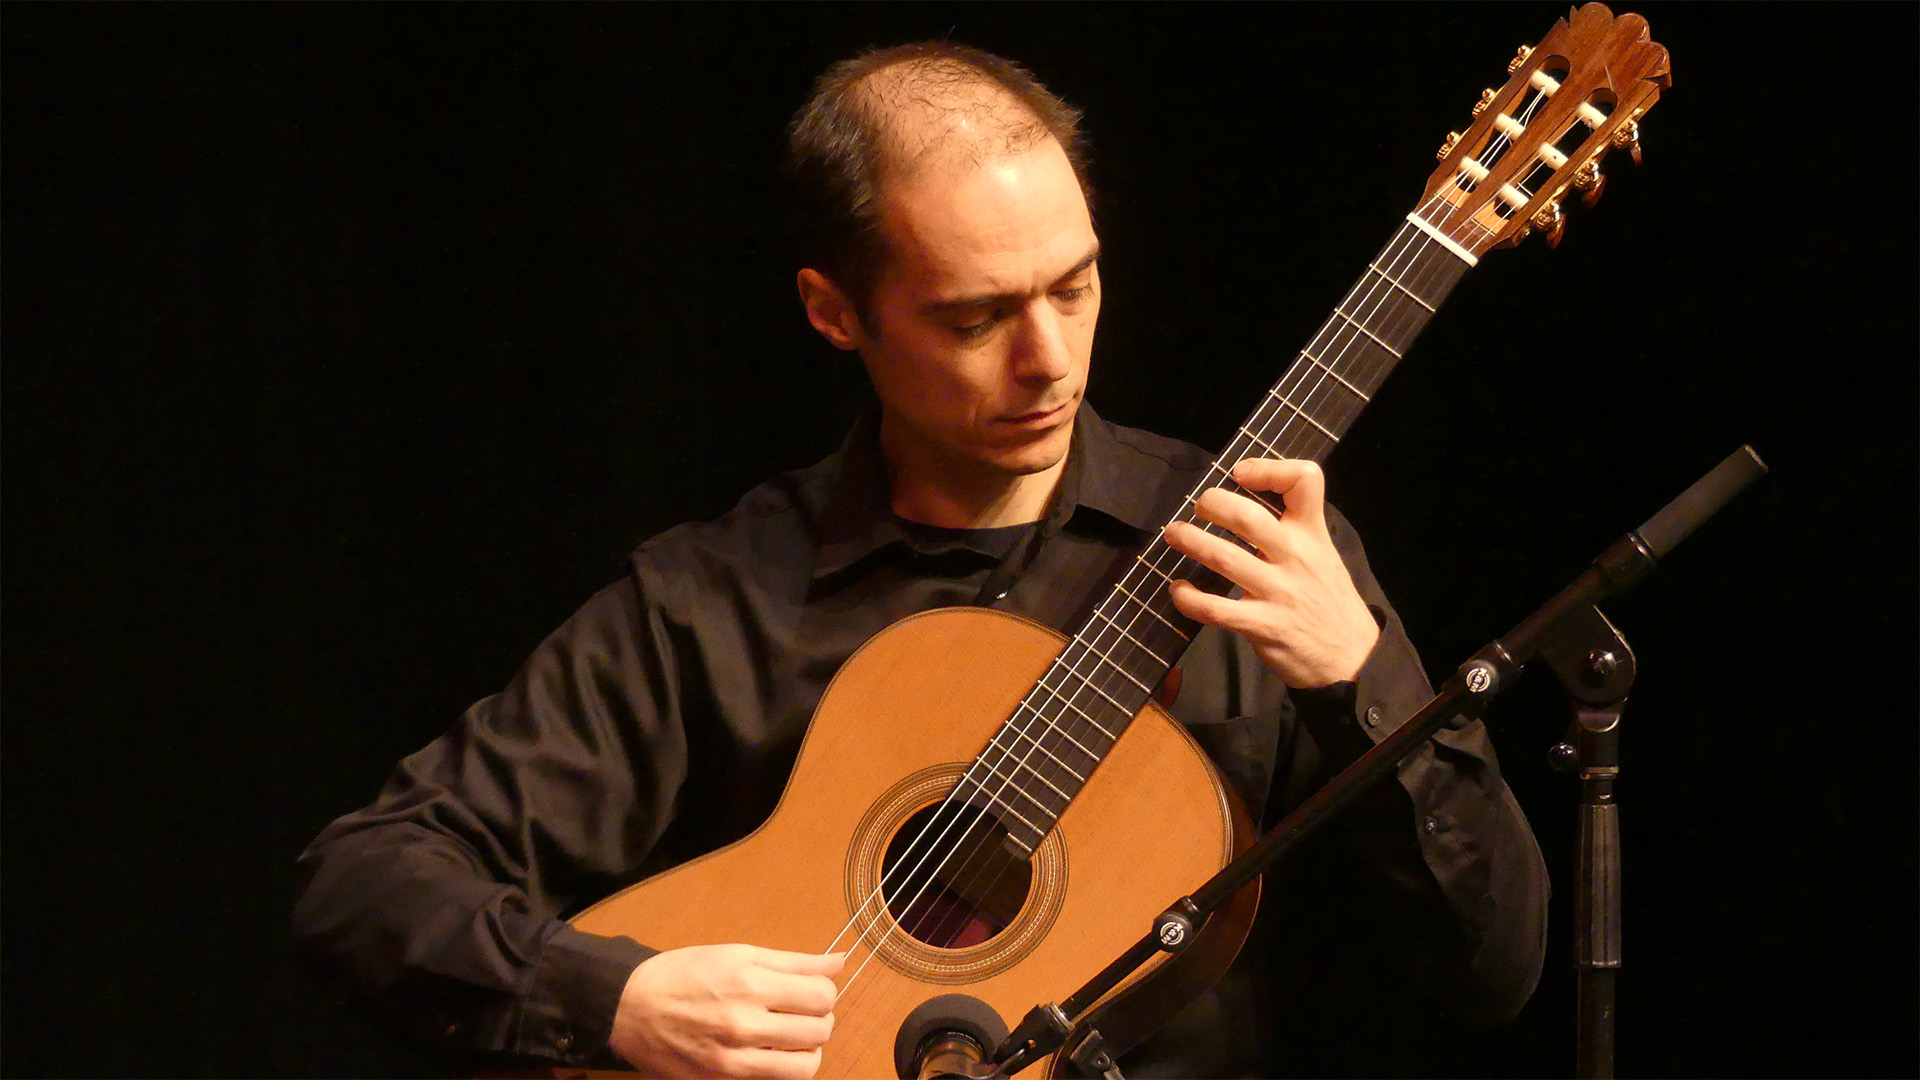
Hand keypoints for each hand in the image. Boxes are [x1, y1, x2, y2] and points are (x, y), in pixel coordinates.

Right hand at [607, 944, 843, 1078]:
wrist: (631, 1007)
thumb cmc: (684, 974)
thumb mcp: (738, 954)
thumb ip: (794, 962)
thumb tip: (838, 961)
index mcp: (749, 983)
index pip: (821, 997)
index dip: (825, 993)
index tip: (812, 992)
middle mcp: (743, 1024)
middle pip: (819, 1031)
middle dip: (820, 1020)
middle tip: (804, 1013)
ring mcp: (732, 1059)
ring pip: (805, 1066)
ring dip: (809, 1050)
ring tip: (793, 1038)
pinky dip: (783, 1069)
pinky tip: (770, 1053)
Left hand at [1162, 458, 1378, 687]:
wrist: (1351, 658)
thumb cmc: (1328, 601)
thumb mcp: (1323, 554)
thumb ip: (1294, 529)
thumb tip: (1245, 503)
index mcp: (1313, 534)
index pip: (1304, 481)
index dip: (1269, 468)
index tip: (1240, 474)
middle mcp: (1295, 557)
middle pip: (1246, 516)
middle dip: (1211, 504)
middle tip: (1198, 508)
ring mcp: (1278, 592)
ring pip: (1223, 557)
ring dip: (1190, 541)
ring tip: (1174, 534)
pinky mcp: (1262, 625)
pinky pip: (1214, 608)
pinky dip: (1188, 598)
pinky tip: (1179, 590)